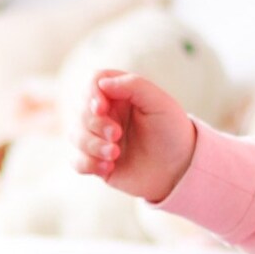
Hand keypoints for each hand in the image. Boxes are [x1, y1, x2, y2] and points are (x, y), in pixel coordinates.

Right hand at [72, 70, 196, 203]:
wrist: (179, 170)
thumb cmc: (172, 132)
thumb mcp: (160, 102)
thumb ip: (134, 85)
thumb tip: (102, 83)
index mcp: (121, 95)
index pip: (94, 83)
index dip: (91, 94)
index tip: (101, 108)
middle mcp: (107, 114)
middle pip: (80, 110)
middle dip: (95, 124)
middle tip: (117, 135)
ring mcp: (99, 138)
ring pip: (75, 135)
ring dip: (92, 145)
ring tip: (114, 155)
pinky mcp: (96, 161)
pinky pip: (76, 160)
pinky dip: (88, 164)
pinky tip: (108, 168)